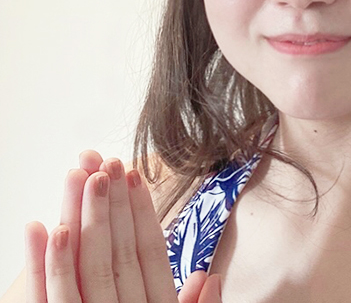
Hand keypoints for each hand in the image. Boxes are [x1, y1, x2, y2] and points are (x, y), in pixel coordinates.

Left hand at [24, 153, 222, 301]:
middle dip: (108, 205)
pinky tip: (41, 227)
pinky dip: (44, 264)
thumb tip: (208, 276)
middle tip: (103, 162)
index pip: (148, 253)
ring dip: (79, 219)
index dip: (141, 212)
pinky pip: (51, 301)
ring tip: (77, 179)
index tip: (134, 177)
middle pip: (114, 252)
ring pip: (84, 267)